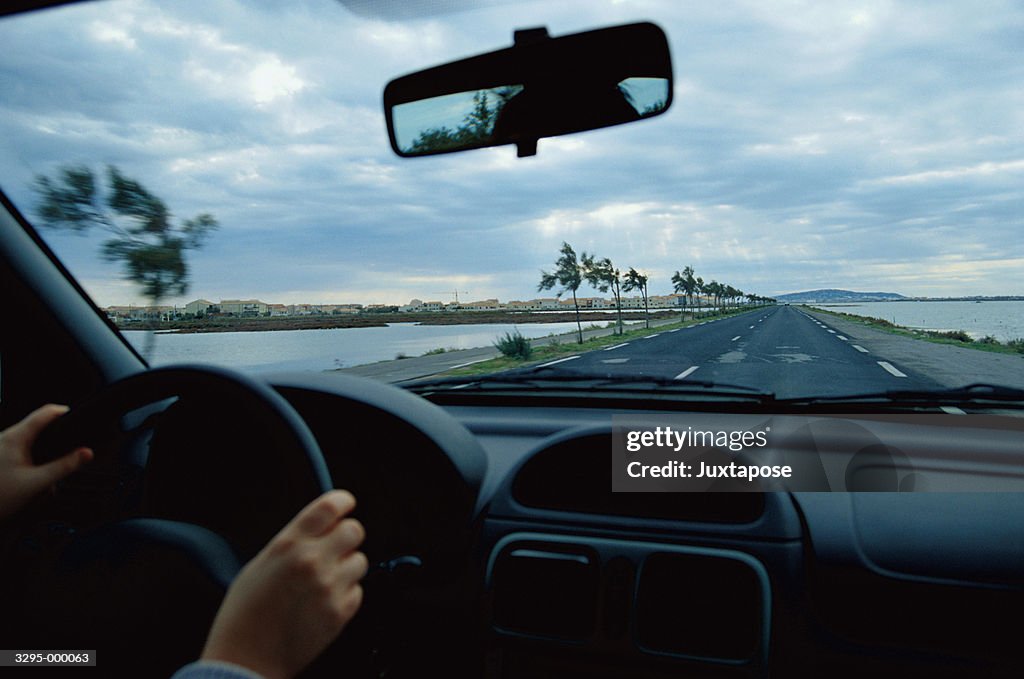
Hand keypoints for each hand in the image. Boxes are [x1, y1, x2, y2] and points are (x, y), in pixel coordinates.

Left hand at [0, 404, 92, 520]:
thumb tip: (86, 453)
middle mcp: (5, 437)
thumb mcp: (37, 483)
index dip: (65, 412)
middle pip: (40, 428)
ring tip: (44, 479)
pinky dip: (33, 464)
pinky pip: (22, 452)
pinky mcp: (0, 457)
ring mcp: (1, 446)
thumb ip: (64, 467)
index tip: (79, 420)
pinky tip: (32, 481)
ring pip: (32, 442)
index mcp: (15, 437)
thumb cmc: (0, 497)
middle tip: (64, 459)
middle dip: (55, 444)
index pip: (46, 412)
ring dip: (43, 458)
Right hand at [200, 490, 367, 678]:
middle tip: (335, 547)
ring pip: (360, 561)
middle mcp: (312, 561)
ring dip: (347, 567)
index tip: (346, 504)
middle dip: (346, 537)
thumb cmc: (245, 613)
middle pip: (354, 530)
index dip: (342, 501)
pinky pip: (357, 590)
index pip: (330, 506)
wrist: (245, 659)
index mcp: (289, 544)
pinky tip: (322, 603)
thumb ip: (294, 542)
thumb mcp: (261, 564)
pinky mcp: (340, 612)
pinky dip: (345, 594)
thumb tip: (320, 527)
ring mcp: (329, 587)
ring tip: (323, 581)